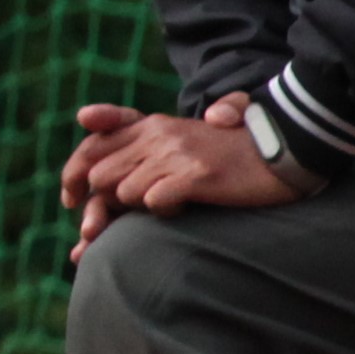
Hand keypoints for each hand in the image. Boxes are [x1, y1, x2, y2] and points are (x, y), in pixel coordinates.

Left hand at [59, 93, 293, 257]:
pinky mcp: (196, 175)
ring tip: (166, 207)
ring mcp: (176, 154)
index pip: (91, 147)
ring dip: (137, 210)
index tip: (72, 203)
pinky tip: (183, 208)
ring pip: (124, 192)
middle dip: (102, 207)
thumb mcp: (179, 140)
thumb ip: (136, 145)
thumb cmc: (228, 153)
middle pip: (100, 177)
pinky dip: (163, 212)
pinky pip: (154, 201)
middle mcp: (158, 135)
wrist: (282, 150)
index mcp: (150, 125)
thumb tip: (87, 138)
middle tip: (113, 228)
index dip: (73, 177)